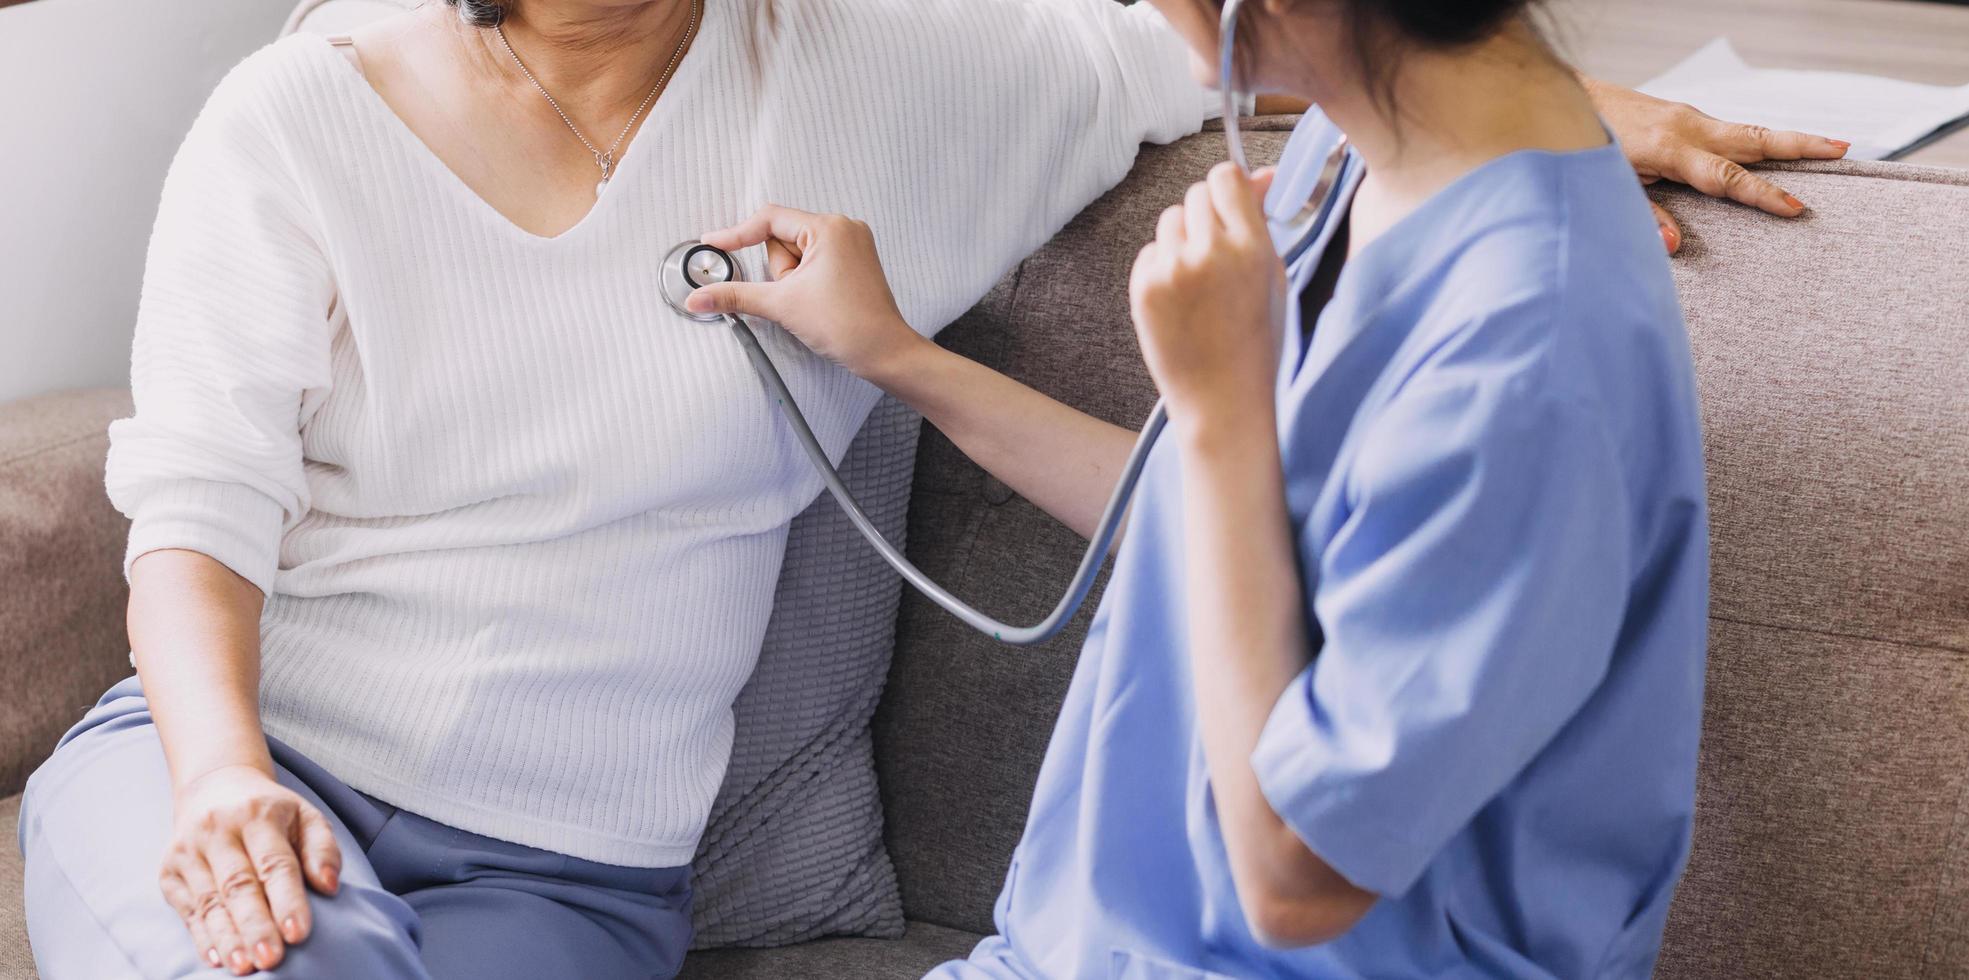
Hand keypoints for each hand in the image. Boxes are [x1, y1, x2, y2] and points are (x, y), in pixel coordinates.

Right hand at [160, 764, 341, 974]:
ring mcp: (188, 852)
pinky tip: (217, 958)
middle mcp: (217, 831)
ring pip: (209, 901)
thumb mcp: (305, 816)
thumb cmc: (270, 811)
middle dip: (255, 925)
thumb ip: (322, 849)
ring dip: (227, 937)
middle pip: (238, 885)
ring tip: (244, 966)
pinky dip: (202, 936)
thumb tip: (329, 886)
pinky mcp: (169, 871)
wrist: (214, 787)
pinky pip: (186, 909)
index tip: (298, 934)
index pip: (274, 863)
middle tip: (271, 959)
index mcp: (257, 815)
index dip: (287, 899)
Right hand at [687, 206, 927, 382]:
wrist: (883, 352)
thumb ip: (734, 295)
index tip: (714, 245)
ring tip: (812, 302)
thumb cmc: (849, 326)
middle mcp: (844, 228)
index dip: (737, 234)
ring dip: (793, 279)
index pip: (769, 220)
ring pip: (797, 254)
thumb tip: (699, 297)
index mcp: (829, 227)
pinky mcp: (853, 261)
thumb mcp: (781, 306)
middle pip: (783, 239)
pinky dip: (805, 281)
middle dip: (780, 271)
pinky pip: (814, 263)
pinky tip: (818, 301)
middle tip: (796, 294)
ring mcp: (852, 244)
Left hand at [1129, 162, 1286, 435]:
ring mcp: (1172, 270)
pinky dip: (1163, 266)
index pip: (1226, 177)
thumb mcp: (1273, 276)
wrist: (1222, 398)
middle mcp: (1209, 252)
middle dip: (1207, 214)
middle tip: (1218, 251)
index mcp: (1251, 247)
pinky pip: (1151, 251)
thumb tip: (1259, 174)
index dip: (1228, 188)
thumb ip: (1261, 222)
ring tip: (1200, 281)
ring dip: (1183, 238)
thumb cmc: (1256, 338)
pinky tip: (1181, 300)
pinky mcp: (1143, 287)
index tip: (1231, 204)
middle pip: (1196, 193)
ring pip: (1170, 219)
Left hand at [1585, 77, 1849, 252]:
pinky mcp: (1688, 118)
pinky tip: (1781, 147)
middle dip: (1800, 146)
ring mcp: (1690, 119)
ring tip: (1832, 145)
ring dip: (1791, 138)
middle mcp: (1687, 129)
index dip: (1761, 194)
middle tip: (1843, 150)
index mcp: (1669, 151)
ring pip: (1749, 130)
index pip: (1725, 178)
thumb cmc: (1591, 145)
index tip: (1794, 208)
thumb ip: (1644, 216)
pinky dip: (1762, 138)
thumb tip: (1673, 245)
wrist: (1576, 102)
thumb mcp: (1612, 186)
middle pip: (1754, 140)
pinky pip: (1733, 130)